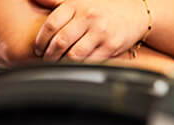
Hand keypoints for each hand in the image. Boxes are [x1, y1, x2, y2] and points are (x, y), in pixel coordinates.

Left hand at [32, 0, 149, 62]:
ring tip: (58, 66)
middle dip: (50, 54)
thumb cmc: (104, 8)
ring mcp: (100, 33)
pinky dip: (80, 66)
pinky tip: (74, 69)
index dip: (42, 39)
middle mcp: (88, 18)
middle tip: (45, 61)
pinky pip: (92, 60)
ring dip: (63, 63)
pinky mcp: (111, 46)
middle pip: (61, 41)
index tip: (38, 49)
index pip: (52, 24)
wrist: (135, 14)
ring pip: (75, 54)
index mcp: (76, 5)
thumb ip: (56, 1)